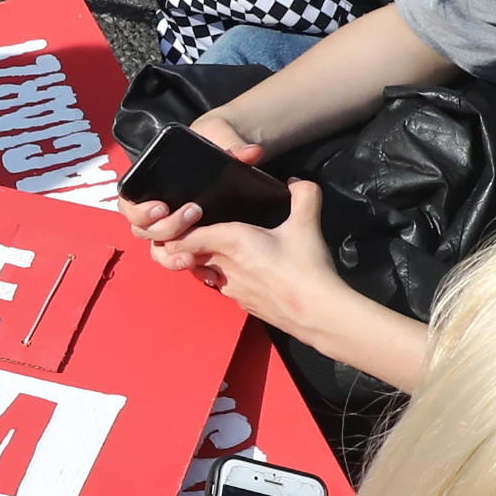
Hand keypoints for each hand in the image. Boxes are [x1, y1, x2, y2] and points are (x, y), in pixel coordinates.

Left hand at [131, 175, 370, 350]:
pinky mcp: (240, 303)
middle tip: (195, 227)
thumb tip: (296, 181)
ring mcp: (229, 288)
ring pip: (200, 271)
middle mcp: (222, 266)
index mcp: (230, 242)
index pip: (183, 237)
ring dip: (201, 259)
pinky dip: (219, 275)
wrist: (317, 314)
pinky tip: (238, 267)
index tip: (188, 217)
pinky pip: (219, 285)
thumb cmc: (307, 269)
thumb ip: (304, 194)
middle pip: (184, 255)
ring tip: (215, 245)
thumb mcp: (307, 224)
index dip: (177, 227)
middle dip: (183, 242)